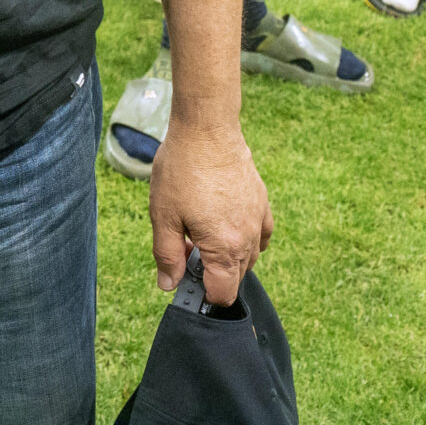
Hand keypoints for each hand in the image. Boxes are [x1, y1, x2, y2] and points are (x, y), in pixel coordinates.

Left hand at [149, 119, 273, 304]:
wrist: (207, 129)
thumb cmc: (182, 170)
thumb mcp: (164, 217)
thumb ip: (167, 256)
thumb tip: (169, 285)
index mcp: (225, 247)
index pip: (223, 294)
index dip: (202, 295)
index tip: (185, 279)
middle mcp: (248, 238)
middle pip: (236, 278)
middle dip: (213, 276)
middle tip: (186, 251)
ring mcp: (258, 219)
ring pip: (249, 257)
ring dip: (228, 258)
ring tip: (201, 234)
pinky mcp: (261, 201)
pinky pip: (261, 235)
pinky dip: (247, 240)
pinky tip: (228, 227)